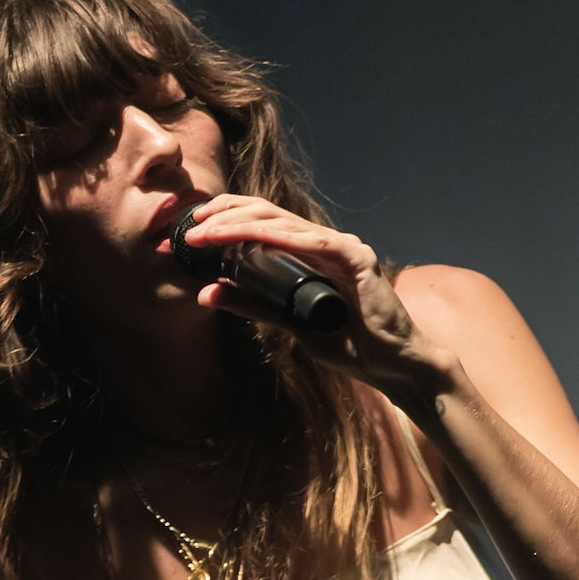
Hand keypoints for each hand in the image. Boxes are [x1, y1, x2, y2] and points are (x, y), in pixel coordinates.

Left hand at [182, 194, 447, 395]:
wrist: (391, 365)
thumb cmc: (348, 344)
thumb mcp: (289, 324)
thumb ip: (252, 306)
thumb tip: (207, 293)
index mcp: (306, 253)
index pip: (259, 225)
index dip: (222, 222)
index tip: (187, 235)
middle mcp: (322, 242)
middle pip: (266, 215)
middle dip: (222, 218)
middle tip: (187, 229)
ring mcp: (341, 247)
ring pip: (283, 224)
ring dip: (239, 226)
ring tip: (205, 234)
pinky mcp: (357, 259)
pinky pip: (315, 242)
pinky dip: (282, 239)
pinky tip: (254, 237)